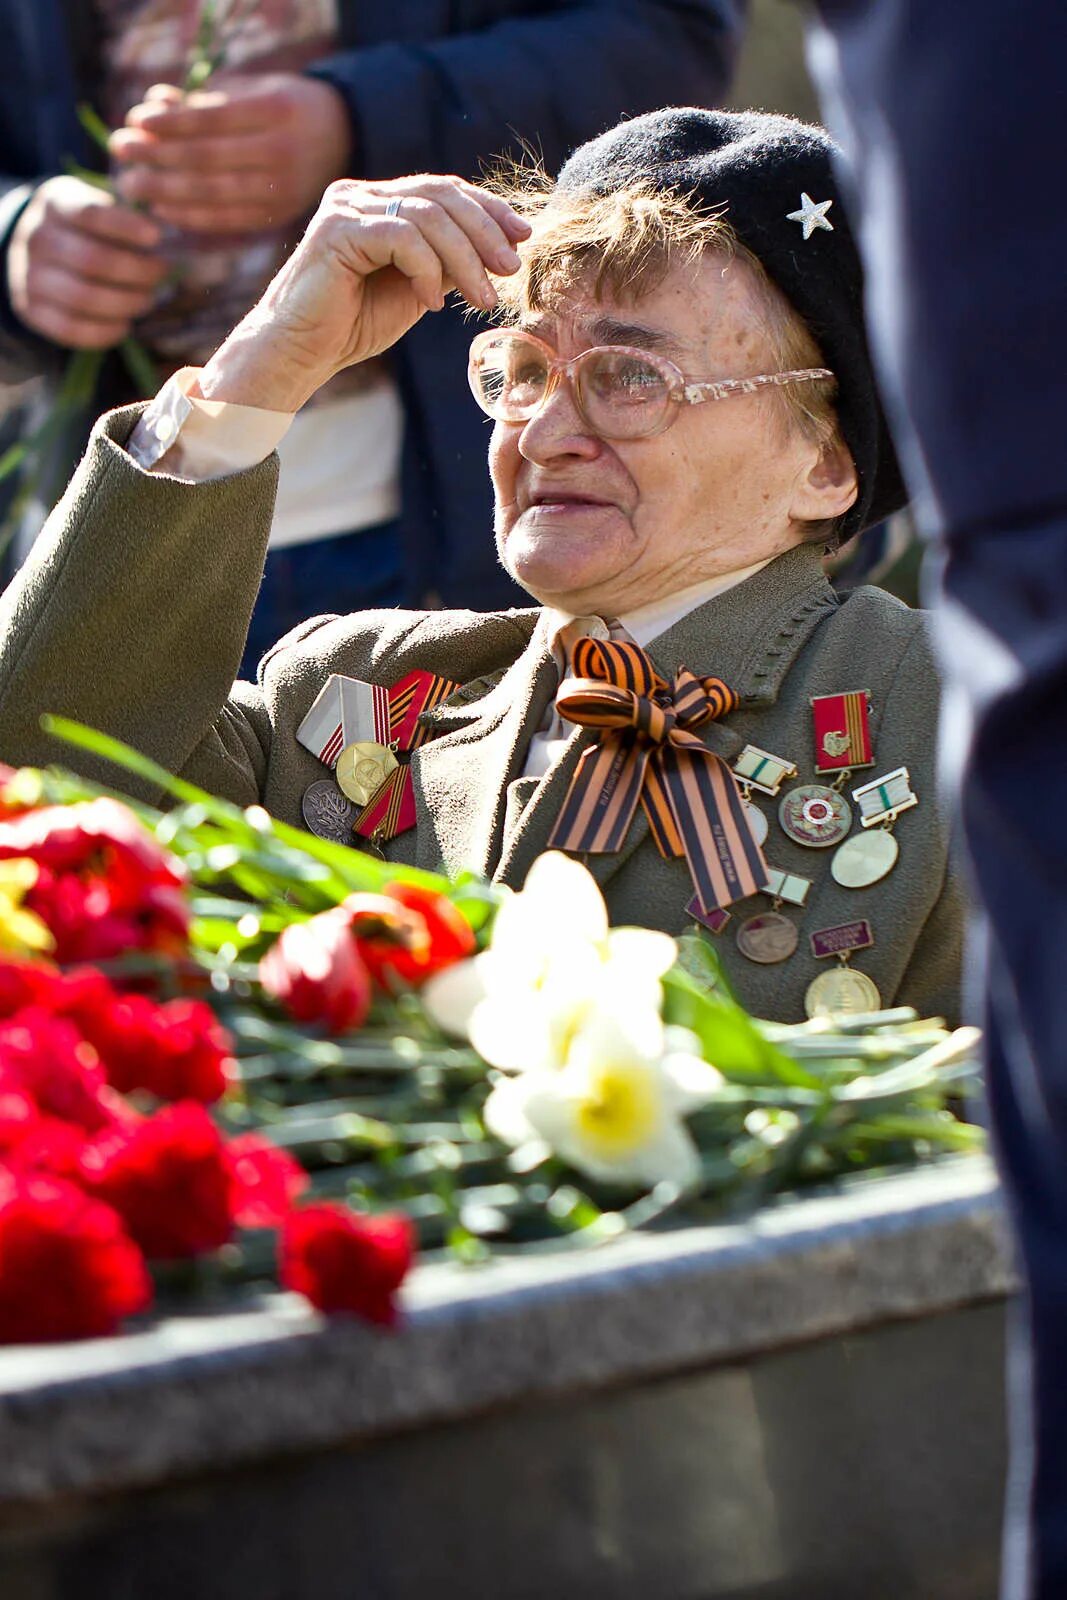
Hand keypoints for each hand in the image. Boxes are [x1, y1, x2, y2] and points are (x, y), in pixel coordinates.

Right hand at [6, 176, 165, 348]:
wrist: (32, 252)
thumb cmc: (81, 229)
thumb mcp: (95, 207)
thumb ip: (123, 217)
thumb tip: (166, 234)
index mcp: (54, 206)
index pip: (89, 214)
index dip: (125, 226)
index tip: (156, 236)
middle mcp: (36, 240)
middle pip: (91, 260)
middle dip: (136, 272)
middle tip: (160, 274)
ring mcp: (28, 277)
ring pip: (82, 298)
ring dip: (125, 303)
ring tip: (146, 300)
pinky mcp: (31, 311)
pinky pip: (70, 329)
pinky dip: (105, 332)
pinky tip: (125, 325)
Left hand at [110, 75, 352, 233]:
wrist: (343, 138)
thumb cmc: (284, 106)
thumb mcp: (251, 90)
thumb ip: (203, 100)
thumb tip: (152, 105)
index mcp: (276, 111)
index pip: (211, 121)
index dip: (169, 123)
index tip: (134, 120)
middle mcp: (281, 153)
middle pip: (207, 159)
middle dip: (157, 156)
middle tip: (119, 152)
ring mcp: (283, 190)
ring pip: (213, 193)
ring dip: (164, 190)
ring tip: (129, 184)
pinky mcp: (278, 216)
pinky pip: (227, 219)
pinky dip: (191, 216)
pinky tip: (161, 208)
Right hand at [197, 176, 530, 412]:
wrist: (301, 353)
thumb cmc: (352, 325)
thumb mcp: (416, 289)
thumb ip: (448, 262)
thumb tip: (500, 250)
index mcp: (378, 202)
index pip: (444, 190)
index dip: (488, 209)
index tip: (523, 236)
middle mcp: (360, 195)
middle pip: (441, 194)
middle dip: (485, 231)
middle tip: (510, 269)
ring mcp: (346, 207)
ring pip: (427, 216)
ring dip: (464, 258)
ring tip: (482, 298)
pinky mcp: (336, 230)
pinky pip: (400, 238)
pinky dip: (426, 270)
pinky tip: (430, 304)